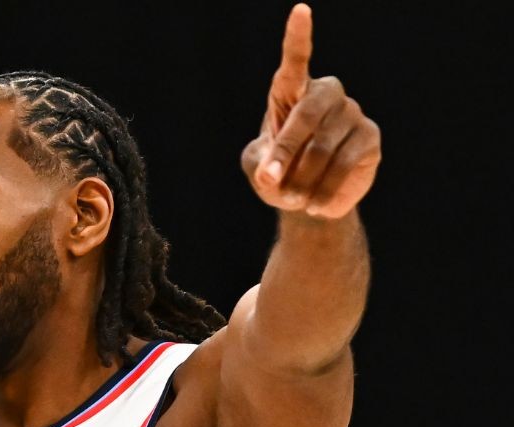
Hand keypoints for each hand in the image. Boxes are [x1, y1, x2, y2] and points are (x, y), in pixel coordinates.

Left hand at [241, 4, 380, 218]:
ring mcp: (352, 113)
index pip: (296, 61)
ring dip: (303, 179)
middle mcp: (326, 95)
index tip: (300, 10)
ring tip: (293, 199)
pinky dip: (326, 189)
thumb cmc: (278, 175)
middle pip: (307, 114)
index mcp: (293, 93)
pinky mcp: (371, 138)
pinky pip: (346, 164)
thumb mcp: (259, 170)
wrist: (306, 201)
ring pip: (325, 147)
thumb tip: (271, 171)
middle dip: (286, 150)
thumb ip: (261, 166)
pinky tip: (315, 204)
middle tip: (271, 179)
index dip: (298, 37)